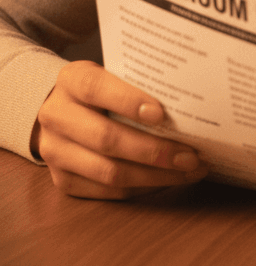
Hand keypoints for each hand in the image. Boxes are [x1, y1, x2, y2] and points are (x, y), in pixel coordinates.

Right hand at [32, 61, 206, 198]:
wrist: (64, 109)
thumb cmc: (106, 88)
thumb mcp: (116, 74)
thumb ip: (142, 83)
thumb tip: (190, 101)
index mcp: (72, 80)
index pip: (96, 88)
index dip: (128, 101)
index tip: (161, 114)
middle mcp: (56, 116)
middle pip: (106, 139)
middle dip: (154, 150)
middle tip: (191, 155)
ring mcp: (55, 152)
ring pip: (108, 172)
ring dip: (155, 175)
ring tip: (190, 170)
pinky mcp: (63, 180)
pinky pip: (107, 191)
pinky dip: (143, 187)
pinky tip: (169, 179)